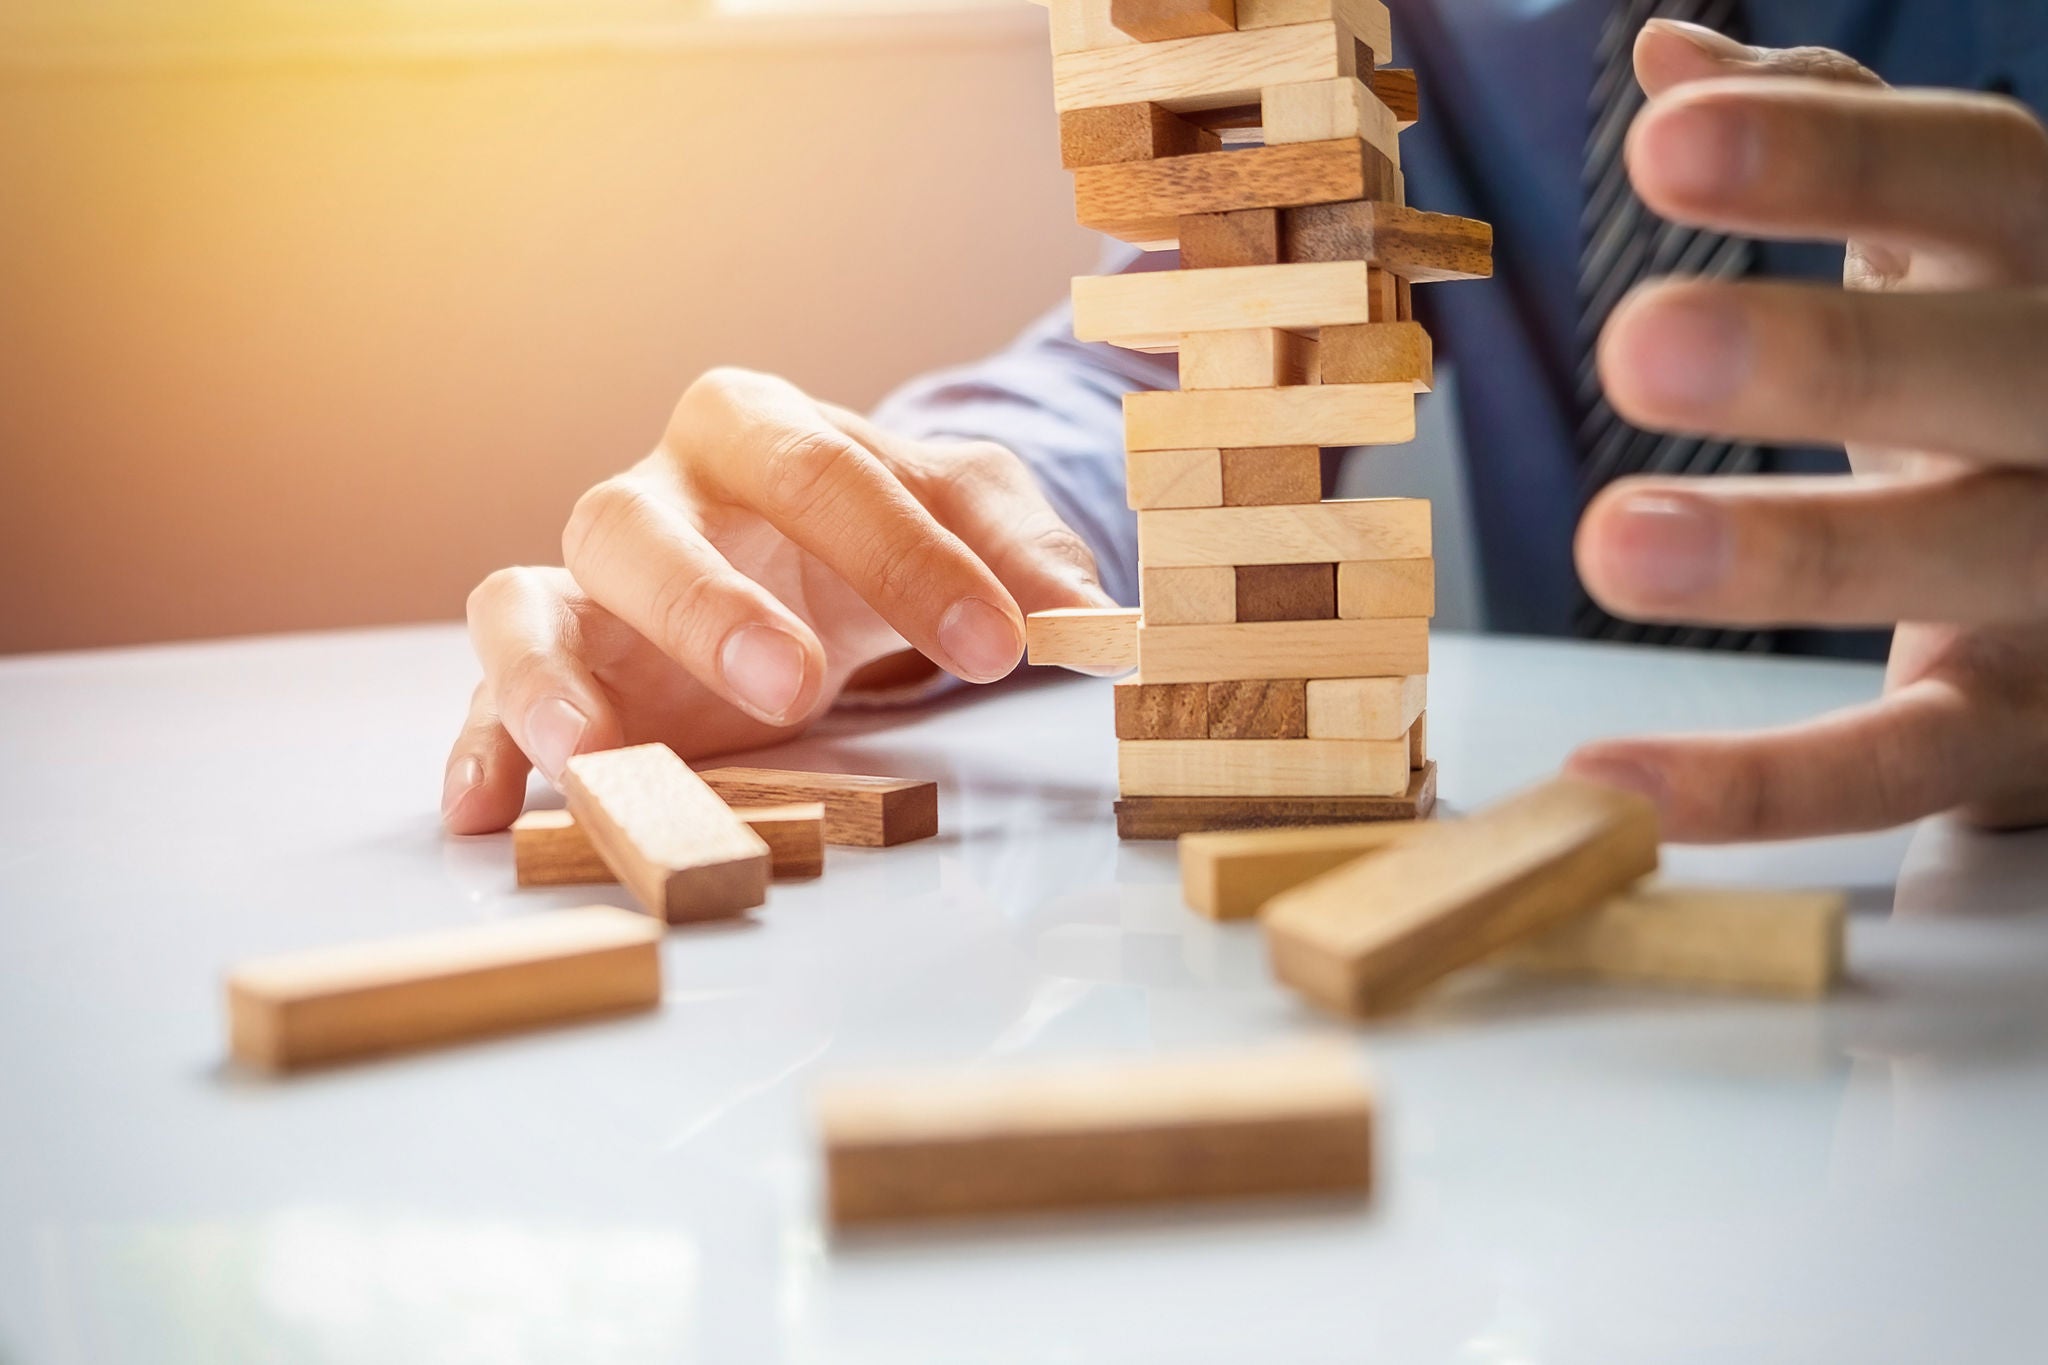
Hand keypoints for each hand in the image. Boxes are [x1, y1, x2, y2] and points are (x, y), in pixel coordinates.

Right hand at [441, 367, 1114, 831]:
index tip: (1002, 648)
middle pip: (644, 526)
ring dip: (553, 679)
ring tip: (596, 758)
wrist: (806, 554)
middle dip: (713, 608)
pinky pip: (486, 690)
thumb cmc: (879, 527)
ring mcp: (588, 582)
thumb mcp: (968, 515)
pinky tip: (486, 808)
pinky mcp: (560, 663)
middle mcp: (655, 493)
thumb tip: (1093, 618)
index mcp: (758, 428)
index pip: (824, 474)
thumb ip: (1024, 553)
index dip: (913, 560)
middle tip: (798, 688)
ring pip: (528, 601)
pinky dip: (478, 743)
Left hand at [1566, 20, 2047, 840]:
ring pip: (1960, 561)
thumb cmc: (2017, 378)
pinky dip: (1761, 783)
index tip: (1665, 147)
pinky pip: (1905, 762)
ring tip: (1612, 545)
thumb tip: (1675, 56)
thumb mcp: (1964, 253)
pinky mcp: (2033, 727)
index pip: (1984, 180)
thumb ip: (1842, 149)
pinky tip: (1614, 778)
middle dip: (1833, 357)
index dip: (1835, 162)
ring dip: (1790, 556)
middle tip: (1643, 348)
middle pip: (2001, 366)